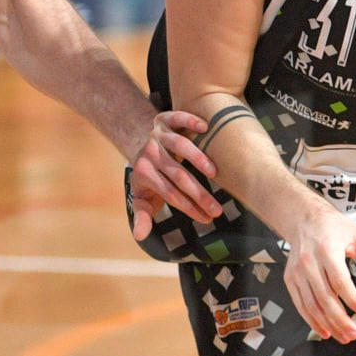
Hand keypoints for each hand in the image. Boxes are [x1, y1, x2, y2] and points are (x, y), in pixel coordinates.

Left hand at [128, 110, 221, 239]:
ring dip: (197, 158)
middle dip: (199, 194)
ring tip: (214, 173)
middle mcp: (150, 153)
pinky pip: (177, 117)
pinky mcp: (164, 119)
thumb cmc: (148, 177)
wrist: (138, 143)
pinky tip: (206, 128)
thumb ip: (142, 216)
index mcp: (144, 174)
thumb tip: (139, 237)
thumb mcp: (141, 198)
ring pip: (179, 145)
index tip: (207, 218)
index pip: (170, 194)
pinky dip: (190, 121)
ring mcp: (157, 135)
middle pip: (178, 175)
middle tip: (218, 210)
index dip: (189, 207)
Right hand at [284, 204, 355, 341]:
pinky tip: (325, 331)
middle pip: (324, 297)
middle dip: (340, 319)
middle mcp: (309, 262)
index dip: (351, 298)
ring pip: (311, 305)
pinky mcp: (291, 279)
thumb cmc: (333, 228)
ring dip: (327, 324)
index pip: (339, 280)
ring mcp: (297, 272)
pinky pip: (300, 304)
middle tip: (354, 333)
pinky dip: (312, 320)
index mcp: (327, 249)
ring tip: (343, 336)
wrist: (304, 220)